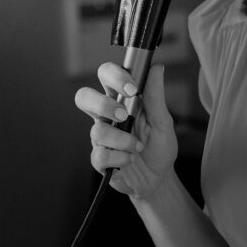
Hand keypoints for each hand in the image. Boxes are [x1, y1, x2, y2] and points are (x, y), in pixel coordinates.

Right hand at [73, 63, 177, 199]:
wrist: (158, 179)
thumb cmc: (158, 147)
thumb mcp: (163, 121)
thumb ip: (156, 96)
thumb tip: (157, 67)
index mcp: (120, 100)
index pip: (106, 76)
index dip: (114, 76)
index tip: (132, 88)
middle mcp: (106, 115)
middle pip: (84, 96)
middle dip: (103, 104)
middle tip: (123, 115)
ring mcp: (100, 137)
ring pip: (97, 130)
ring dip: (123, 140)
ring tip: (137, 147)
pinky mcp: (98, 158)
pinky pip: (100, 154)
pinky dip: (121, 158)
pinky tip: (129, 160)